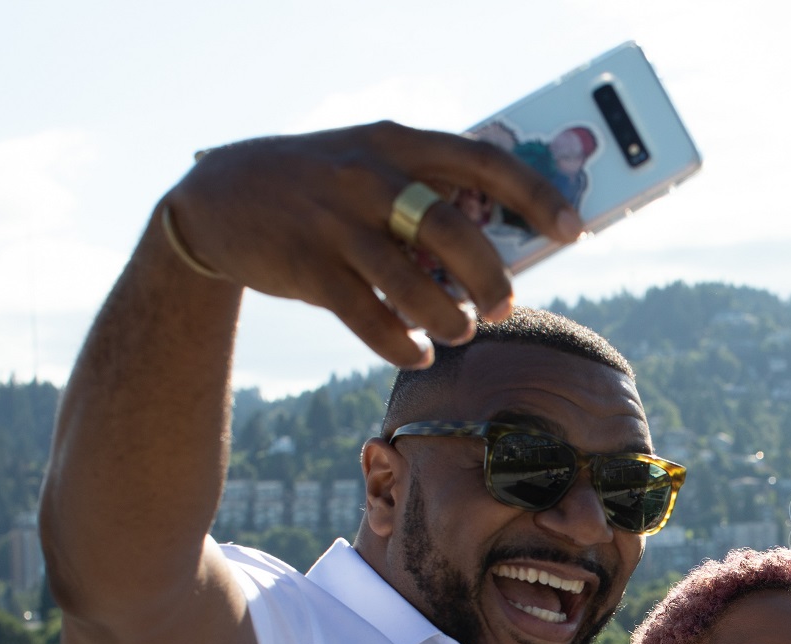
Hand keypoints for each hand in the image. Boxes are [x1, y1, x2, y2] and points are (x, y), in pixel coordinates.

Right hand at [163, 122, 583, 365]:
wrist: (217, 199)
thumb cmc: (321, 187)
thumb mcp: (371, 165)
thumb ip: (428, 192)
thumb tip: (501, 248)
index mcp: (398, 143)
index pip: (483, 160)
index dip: (536, 195)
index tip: (574, 230)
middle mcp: (368, 176)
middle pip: (453, 228)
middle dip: (491, 276)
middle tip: (504, 306)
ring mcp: (334, 222)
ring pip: (411, 281)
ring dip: (448, 317)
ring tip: (460, 331)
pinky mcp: (306, 267)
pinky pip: (368, 317)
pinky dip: (401, 343)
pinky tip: (416, 353)